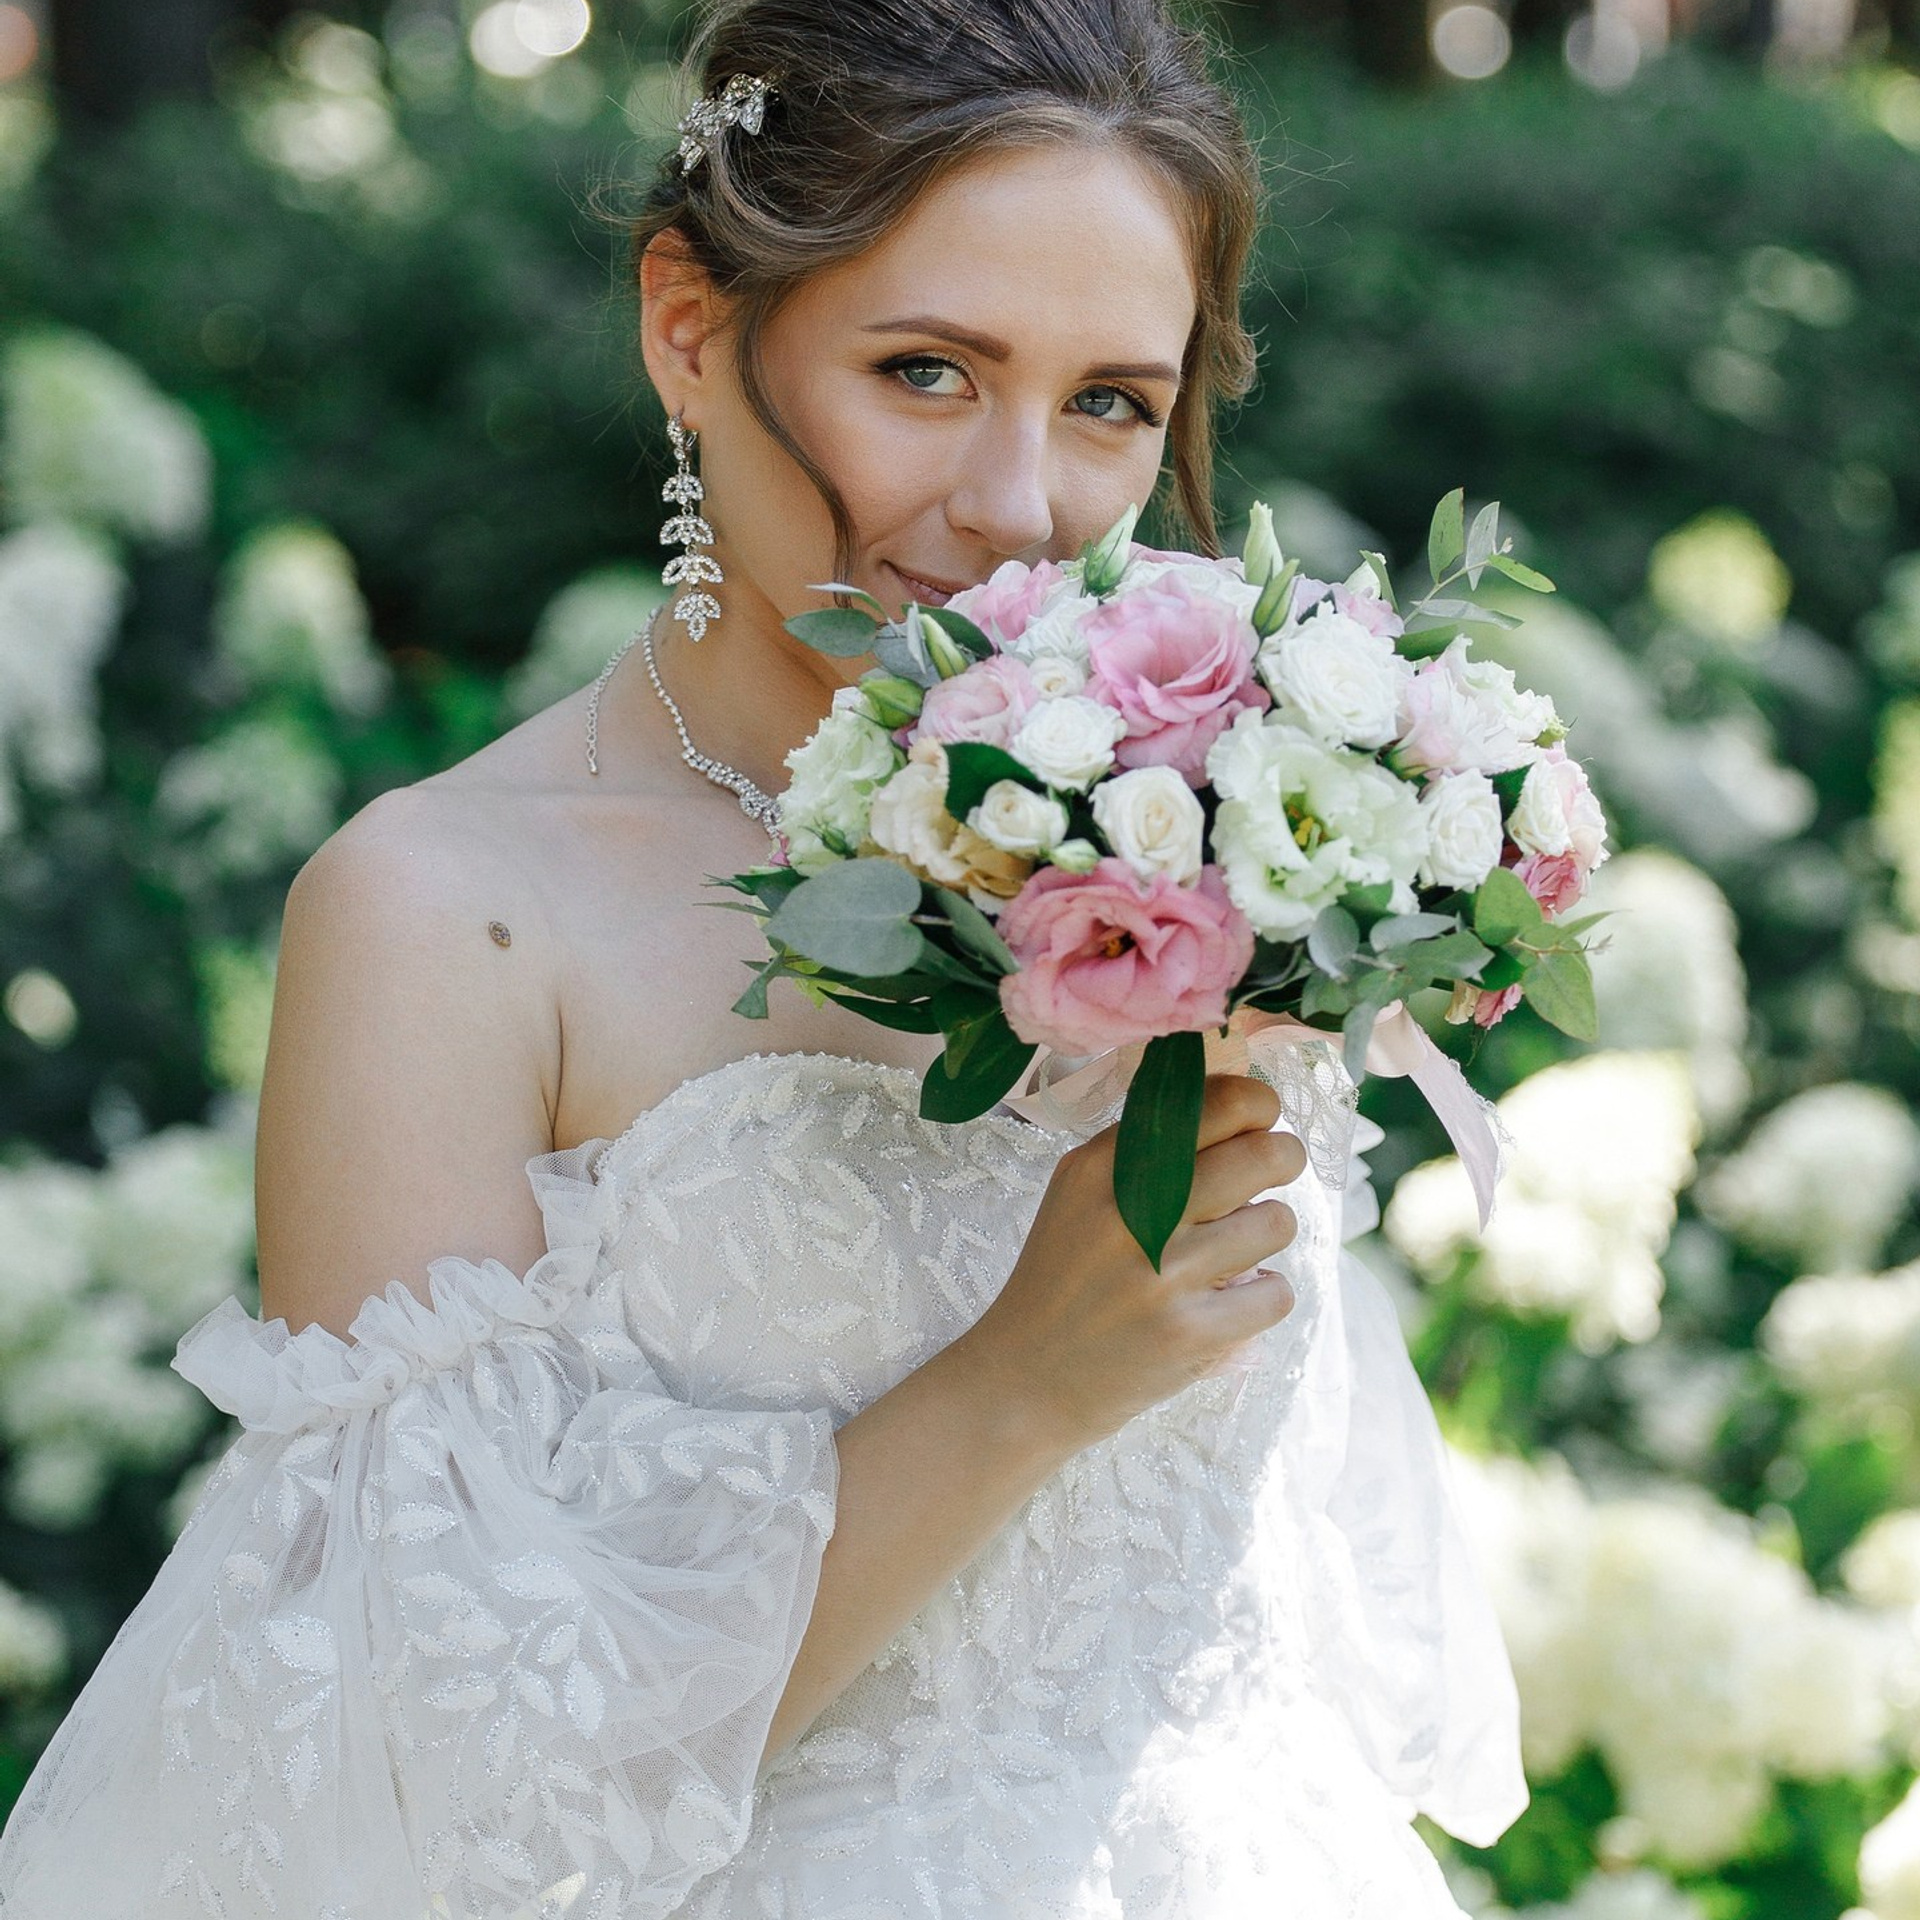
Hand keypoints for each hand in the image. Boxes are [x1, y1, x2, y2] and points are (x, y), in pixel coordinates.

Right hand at [955, 1073, 1307, 1452]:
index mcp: (1102, 1167)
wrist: (1024, 1378)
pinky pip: (1276, 1293)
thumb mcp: (1078, 1194)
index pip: (1209, 1106)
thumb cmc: (1063, 1277)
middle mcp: (1131, 1210)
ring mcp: (1161, 1274)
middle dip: (1284, 1157)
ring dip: (1270, 1230)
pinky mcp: (1188, 1333)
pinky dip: (1265, 1295)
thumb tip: (1237, 1103)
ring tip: (1240, 1246)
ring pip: (1276, 1222)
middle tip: (1278, 1168)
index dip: (1255, 1104)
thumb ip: (1142, 1148)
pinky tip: (1233, 1299)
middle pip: (1260, 1155)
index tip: (1260, 1117)